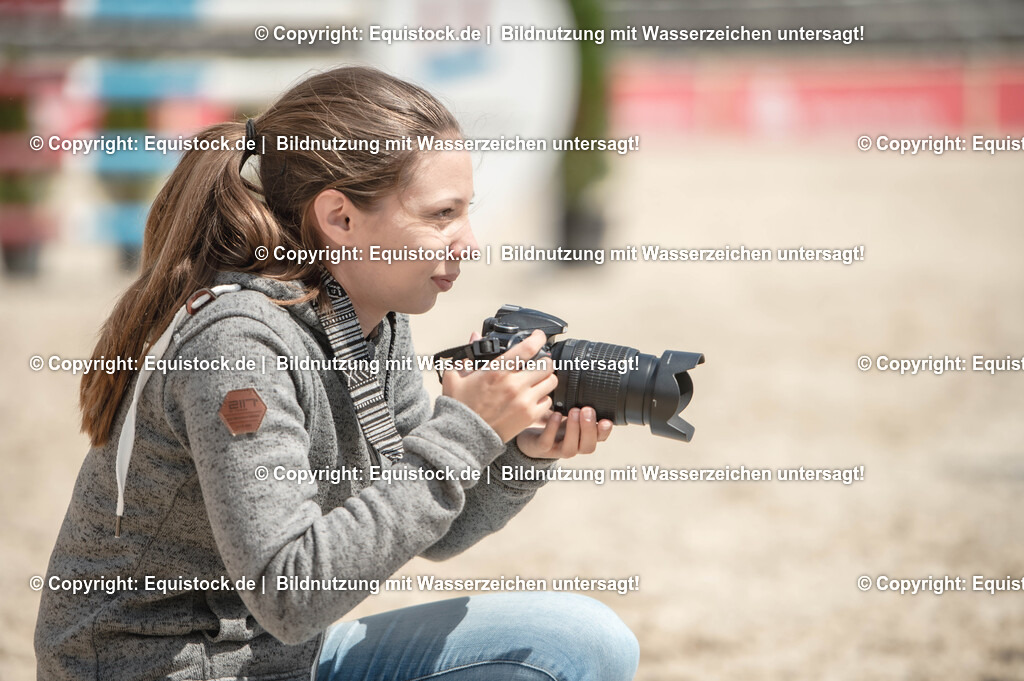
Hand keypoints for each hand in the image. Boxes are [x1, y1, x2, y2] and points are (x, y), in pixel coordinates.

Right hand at [442, 330, 558, 442]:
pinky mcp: (529, 416)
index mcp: (497, 371)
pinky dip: (543, 398)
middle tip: (539, 362)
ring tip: (537, 380)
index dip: (538, 339)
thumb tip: (475, 336)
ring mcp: (524, 401)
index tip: (539, 337)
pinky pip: (548, 402)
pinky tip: (533, 398)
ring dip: (546, 379)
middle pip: (546, 364)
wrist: (464, 436)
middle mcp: (514, 384)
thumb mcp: (456, 377)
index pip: (528, 348)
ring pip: (551, 381)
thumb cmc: (461, 407)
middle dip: (544, 361)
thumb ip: (467, 355)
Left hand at [516, 406, 613, 458]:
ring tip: (573, 411)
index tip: (606, 420)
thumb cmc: (553, 423)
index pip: (599, 438)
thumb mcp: (568, 412)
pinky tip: (555, 414)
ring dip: (574, 429)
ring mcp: (557, 448)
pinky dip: (552, 429)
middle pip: (588, 446)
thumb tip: (587, 377)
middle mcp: (573, 446)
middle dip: (589, 428)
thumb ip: (580, 402)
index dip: (605, 432)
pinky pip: (547, 442)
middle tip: (587, 410)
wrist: (527, 438)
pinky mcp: (540, 448)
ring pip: (570, 448)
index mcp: (583, 437)